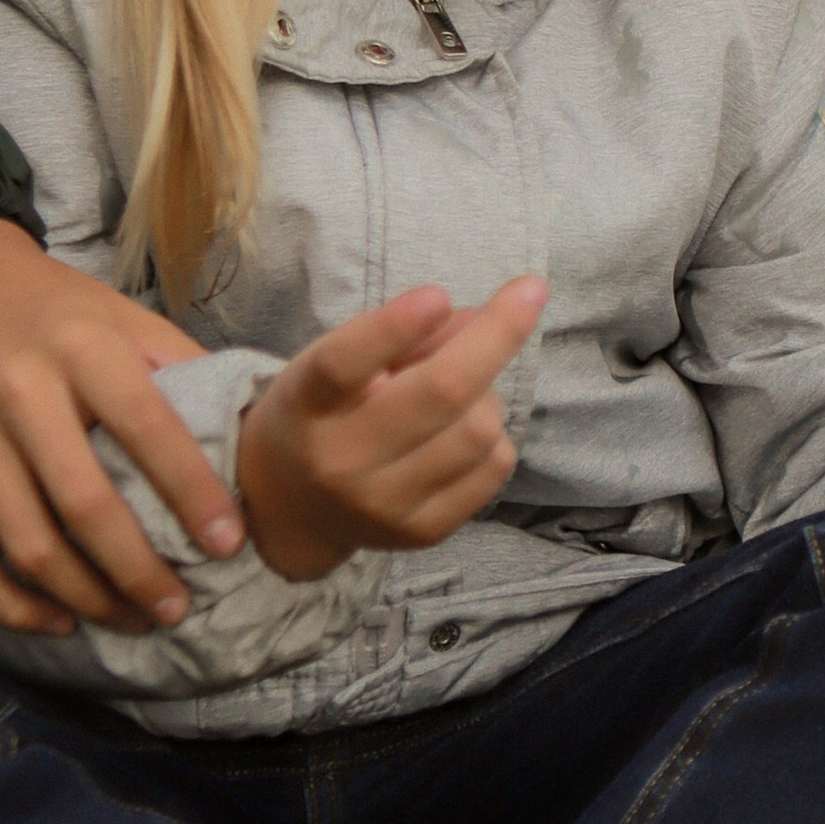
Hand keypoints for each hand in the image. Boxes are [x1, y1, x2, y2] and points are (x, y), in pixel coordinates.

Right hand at [0, 215, 239, 639]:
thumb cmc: (50, 308)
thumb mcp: (120, 314)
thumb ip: (178, 366)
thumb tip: (250, 429)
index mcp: (82, 349)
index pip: (147, 428)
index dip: (192, 492)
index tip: (230, 544)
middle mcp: (19, 393)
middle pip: (84, 506)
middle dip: (140, 572)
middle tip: (181, 608)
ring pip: (27, 546)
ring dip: (87, 599)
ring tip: (135, 620)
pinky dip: (12, 606)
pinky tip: (59, 622)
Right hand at [236, 278, 547, 581]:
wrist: (293, 507)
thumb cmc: (322, 412)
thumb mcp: (332, 359)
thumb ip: (397, 335)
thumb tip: (479, 319)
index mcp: (307, 405)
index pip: (344, 365)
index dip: (393, 328)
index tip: (437, 295)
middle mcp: (341, 461)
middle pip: (439, 394)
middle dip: (496, 335)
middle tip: (531, 291)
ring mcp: (385, 505)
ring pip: (478, 431)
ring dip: (488, 393)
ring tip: (462, 390)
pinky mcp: (422, 532)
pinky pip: (493, 469)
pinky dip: (495, 435)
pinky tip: (466, 428)